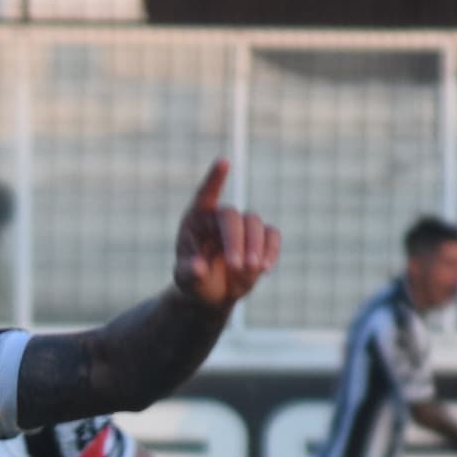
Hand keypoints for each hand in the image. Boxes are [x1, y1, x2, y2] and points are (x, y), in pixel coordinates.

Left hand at [166, 157, 279, 309]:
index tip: (223, 162)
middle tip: (236, 266)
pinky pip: (272, 236)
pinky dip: (271, 251)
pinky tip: (265, 269)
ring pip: (255, 223)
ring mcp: (242, 227)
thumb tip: (199, 267)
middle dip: (237, 239)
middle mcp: (219, 218)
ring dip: (255, 246)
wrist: (212, 294)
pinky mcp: (260, 239)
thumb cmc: (193, 281)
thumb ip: (189, 273)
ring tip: (251, 269)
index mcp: (196, 219)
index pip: (205, 194)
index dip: (215, 178)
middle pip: (233, 215)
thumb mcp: (185, 280)